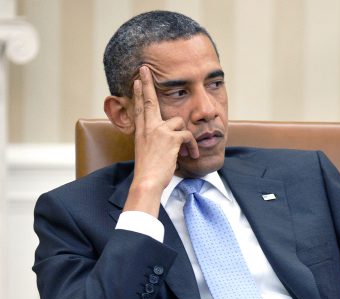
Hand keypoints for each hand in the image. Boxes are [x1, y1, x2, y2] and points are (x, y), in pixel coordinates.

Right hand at [123, 65, 198, 215]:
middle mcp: (149, 128)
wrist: (148, 181)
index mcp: (141, 131)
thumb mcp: (148, 152)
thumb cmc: (150, 171)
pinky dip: (193, 146)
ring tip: (187, 152)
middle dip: (147, 83)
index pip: (139, 108)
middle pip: (149, 100)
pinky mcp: (171, 137)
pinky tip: (191, 155)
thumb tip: (170, 140)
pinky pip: (188, 135)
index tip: (137, 80)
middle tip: (145, 69)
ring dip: (187, 137)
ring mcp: (159, 131)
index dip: (139, 93)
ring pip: (180, 122)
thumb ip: (155, 142)